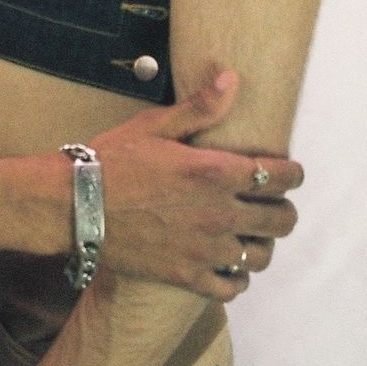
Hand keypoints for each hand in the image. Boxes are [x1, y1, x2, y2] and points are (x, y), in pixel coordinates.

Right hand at [94, 70, 301, 299]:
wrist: (74, 205)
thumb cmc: (111, 159)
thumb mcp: (155, 126)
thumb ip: (201, 107)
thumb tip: (232, 78)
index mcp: (214, 172)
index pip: (280, 177)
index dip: (292, 174)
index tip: (288, 173)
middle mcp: (219, 212)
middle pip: (281, 221)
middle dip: (282, 209)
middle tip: (270, 203)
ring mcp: (205, 249)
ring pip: (261, 256)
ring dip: (260, 243)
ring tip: (247, 233)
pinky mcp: (187, 276)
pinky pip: (232, 287)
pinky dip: (235, 277)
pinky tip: (225, 264)